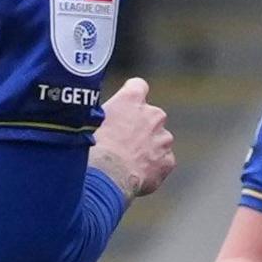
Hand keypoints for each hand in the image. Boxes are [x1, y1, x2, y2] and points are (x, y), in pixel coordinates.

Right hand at [94, 77, 173, 198]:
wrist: (107, 175)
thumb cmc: (94, 147)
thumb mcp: (92, 120)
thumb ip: (106, 112)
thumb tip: (100, 113)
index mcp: (132, 99)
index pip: (138, 86)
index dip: (132, 96)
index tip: (126, 106)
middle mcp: (153, 114)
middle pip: (151, 115)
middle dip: (142, 126)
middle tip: (124, 142)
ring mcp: (163, 138)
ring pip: (159, 139)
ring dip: (149, 147)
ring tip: (129, 162)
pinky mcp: (168, 159)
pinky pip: (162, 161)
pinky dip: (153, 167)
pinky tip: (137, 173)